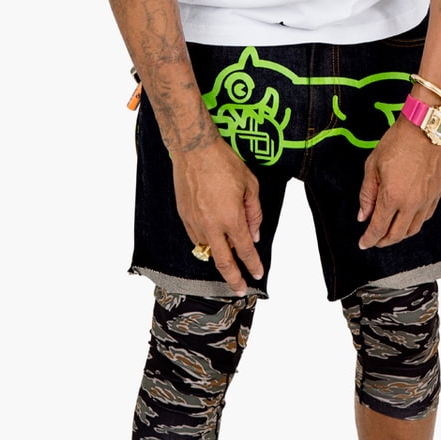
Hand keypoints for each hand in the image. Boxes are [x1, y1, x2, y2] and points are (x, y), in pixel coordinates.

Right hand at [171, 134, 263, 295]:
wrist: (194, 150)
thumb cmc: (223, 162)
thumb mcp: (250, 185)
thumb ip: (254, 213)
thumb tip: (254, 234)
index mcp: (231, 217)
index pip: (245, 250)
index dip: (253, 265)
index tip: (257, 274)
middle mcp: (212, 225)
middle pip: (223, 262)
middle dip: (233, 279)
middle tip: (240, 289)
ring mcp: (195, 222)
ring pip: (207, 251)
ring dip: (218, 258)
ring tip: (227, 261)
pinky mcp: (184, 216)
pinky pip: (195, 238)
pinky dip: (205, 243)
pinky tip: (211, 240)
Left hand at [357, 118, 440, 248]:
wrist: (425, 128)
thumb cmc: (398, 141)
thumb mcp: (373, 165)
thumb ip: (367, 194)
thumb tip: (363, 216)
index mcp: (392, 196)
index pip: (378, 228)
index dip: (369, 239)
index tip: (363, 243)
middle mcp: (411, 203)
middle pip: (396, 234)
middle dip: (383, 241)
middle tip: (374, 240)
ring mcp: (427, 200)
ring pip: (413, 229)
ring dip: (400, 234)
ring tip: (390, 231)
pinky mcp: (437, 194)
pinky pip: (425, 217)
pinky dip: (414, 223)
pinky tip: (408, 219)